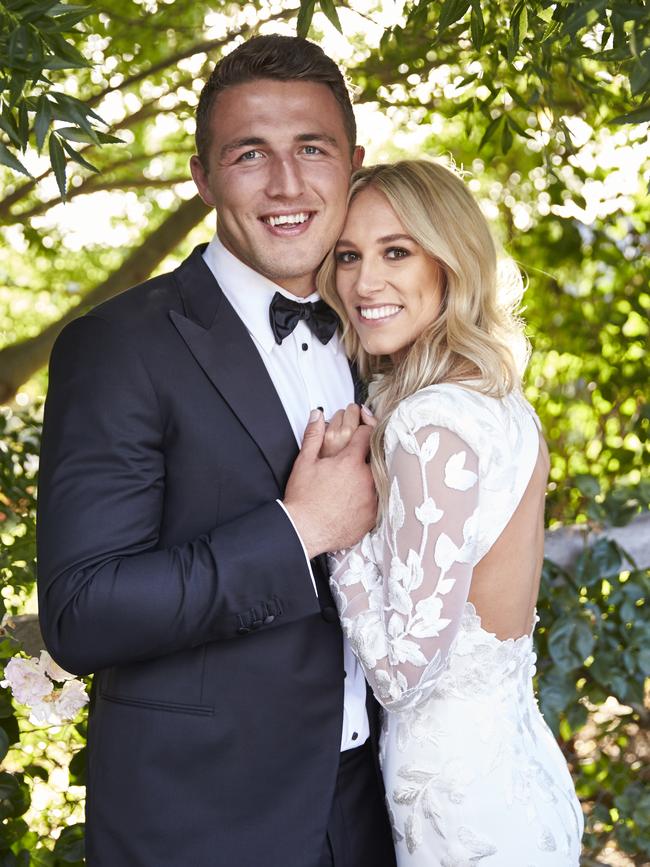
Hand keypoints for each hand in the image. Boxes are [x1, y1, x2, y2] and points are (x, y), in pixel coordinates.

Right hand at [283, 409, 377, 557]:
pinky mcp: (373, 516)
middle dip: (370, 451)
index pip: (367, 434)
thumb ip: (313, 435)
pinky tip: (360, 495)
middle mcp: (366, 478)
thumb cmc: (303, 499)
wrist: (304, 531)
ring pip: (380, 478)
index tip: (361, 429)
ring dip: (372, 474)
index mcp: (350, 462)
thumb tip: (317, 415)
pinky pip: (380, 499)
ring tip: (357, 478)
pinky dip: (373, 494)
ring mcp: (372, 498)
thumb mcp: (304, 462)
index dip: (364, 427)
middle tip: (358, 455)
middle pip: (377, 455)